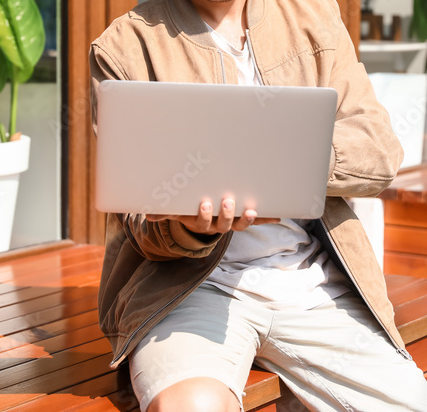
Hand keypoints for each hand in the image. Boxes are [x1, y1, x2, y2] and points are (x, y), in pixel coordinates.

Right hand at [145, 197, 279, 233]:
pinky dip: (267, 219)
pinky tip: (278, 216)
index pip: (203, 222)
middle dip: (227, 214)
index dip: (204, 215)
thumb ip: (164, 212)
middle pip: (224, 224)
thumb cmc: (190, 208)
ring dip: (247, 218)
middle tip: (228, 201)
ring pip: (240, 224)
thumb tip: (147, 214)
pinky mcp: (244, 218)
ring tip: (251, 210)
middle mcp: (219, 225)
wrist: (204, 216)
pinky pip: (257, 220)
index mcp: (203, 222)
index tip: (204, 204)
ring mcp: (233, 223)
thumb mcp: (178, 210)